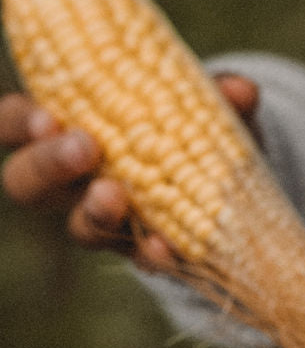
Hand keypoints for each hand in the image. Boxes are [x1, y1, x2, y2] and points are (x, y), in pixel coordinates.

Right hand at [0, 72, 259, 271]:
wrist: (230, 172)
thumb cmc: (192, 114)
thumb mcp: (206, 97)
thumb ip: (217, 93)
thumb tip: (240, 91)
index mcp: (66, 123)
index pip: (16, 122)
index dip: (22, 123)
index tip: (48, 117)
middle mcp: (72, 178)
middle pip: (29, 181)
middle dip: (50, 166)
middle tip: (84, 149)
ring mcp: (102, 218)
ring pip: (78, 226)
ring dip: (95, 213)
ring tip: (116, 197)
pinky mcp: (138, 249)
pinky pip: (135, 256)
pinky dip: (151, 252)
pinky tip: (166, 247)